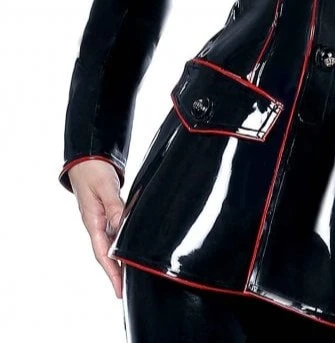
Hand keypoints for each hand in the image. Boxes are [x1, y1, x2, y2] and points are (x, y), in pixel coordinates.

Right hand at [68, 159, 125, 298]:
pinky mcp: (107, 212)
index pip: (103, 253)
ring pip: (112, 243)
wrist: (87, 158)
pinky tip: (132, 245)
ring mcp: (101, 218)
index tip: (119, 290)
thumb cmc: (93, 171)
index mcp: (93, 221)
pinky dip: (123, 240)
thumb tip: (121, 225)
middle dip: (118, 271)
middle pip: (108, 253)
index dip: (112, 272)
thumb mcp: (105, 187)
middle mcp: (97, 223)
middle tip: (130, 288)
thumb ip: (114, 205)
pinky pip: (116, 230)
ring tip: (134, 272)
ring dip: (121, 257)